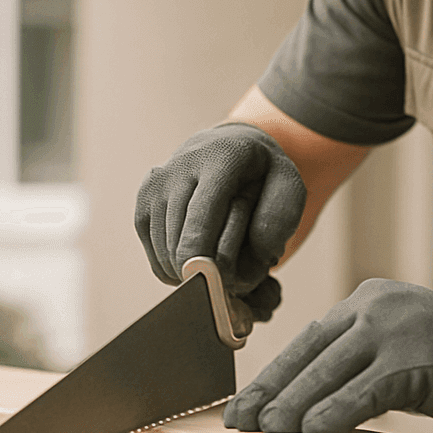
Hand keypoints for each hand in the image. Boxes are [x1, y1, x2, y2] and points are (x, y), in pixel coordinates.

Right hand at [135, 122, 305, 323]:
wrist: (229, 147)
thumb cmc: (262, 174)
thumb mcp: (289, 187)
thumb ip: (278, 220)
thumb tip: (256, 256)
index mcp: (221, 158)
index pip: (202, 219)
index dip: (209, 261)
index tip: (222, 284)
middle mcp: (180, 167)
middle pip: (182, 245)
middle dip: (210, 270)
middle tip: (236, 270)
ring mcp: (156, 187)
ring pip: (168, 257)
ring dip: (196, 270)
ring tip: (219, 252)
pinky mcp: (142, 205)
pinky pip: (157, 261)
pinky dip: (179, 270)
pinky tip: (199, 253)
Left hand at [224, 279, 432, 432]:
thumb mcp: (396, 340)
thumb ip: (354, 354)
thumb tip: (299, 392)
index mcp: (367, 298)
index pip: (307, 338)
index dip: (271, 374)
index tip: (243, 405)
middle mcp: (376, 305)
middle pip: (310, 353)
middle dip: (272, 391)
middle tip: (240, 422)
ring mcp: (397, 330)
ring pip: (330, 371)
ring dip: (294, 404)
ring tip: (267, 431)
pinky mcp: (417, 360)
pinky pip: (366, 390)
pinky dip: (336, 411)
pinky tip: (312, 431)